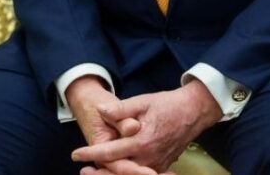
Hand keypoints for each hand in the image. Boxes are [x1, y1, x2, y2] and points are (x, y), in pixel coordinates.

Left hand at [72, 80, 220, 172]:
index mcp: (141, 141)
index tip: (76, 154)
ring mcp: (157, 164)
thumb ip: (120, 110)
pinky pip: (142, 174)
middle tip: (83, 171)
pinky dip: (128, 173)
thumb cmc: (166, 105)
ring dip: (112, 174)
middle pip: (119, 170)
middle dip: (99, 172)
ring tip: (94, 173)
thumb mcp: (142, 102)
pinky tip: (116, 170)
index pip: (110, 152)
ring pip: (131, 174)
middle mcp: (149, 157)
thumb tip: (100, 110)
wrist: (193, 112)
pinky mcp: (162, 166)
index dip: (91, 154)